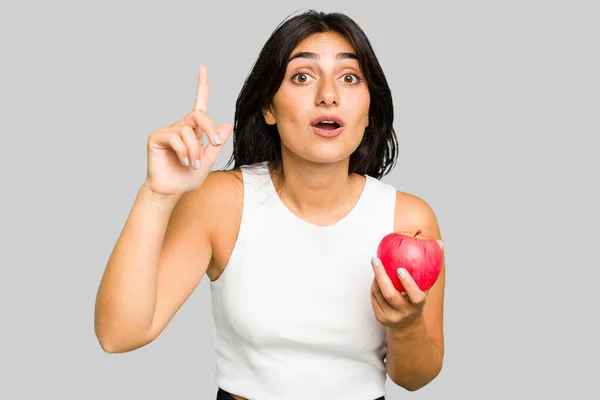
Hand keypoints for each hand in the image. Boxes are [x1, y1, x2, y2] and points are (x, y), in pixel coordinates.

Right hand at [144, 65, 232, 196]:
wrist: (170, 191)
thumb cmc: (186, 178)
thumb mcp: (208, 161)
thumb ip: (216, 144)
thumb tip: (226, 124)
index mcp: (194, 130)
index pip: (199, 103)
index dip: (202, 85)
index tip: (203, 68)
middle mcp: (180, 127)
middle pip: (199, 114)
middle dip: (210, 129)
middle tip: (215, 143)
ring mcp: (168, 131)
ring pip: (188, 131)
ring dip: (195, 151)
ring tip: (192, 164)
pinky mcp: (157, 137)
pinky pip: (176, 138)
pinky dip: (184, 152)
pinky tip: (182, 161)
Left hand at [370, 257, 427, 329]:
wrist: (407, 326)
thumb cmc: (417, 299)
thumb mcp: (426, 286)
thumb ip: (432, 266)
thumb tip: (439, 242)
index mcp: (418, 305)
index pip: (415, 296)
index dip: (407, 283)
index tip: (400, 269)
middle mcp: (405, 313)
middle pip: (389, 294)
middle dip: (381, 275)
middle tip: (376, 259)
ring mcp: (391, 317)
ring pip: (379, 294)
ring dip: (376, 278)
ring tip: (376, 265)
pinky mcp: (380, 318)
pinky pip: (374, 298)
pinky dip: (374, 285)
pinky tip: (375, 276)